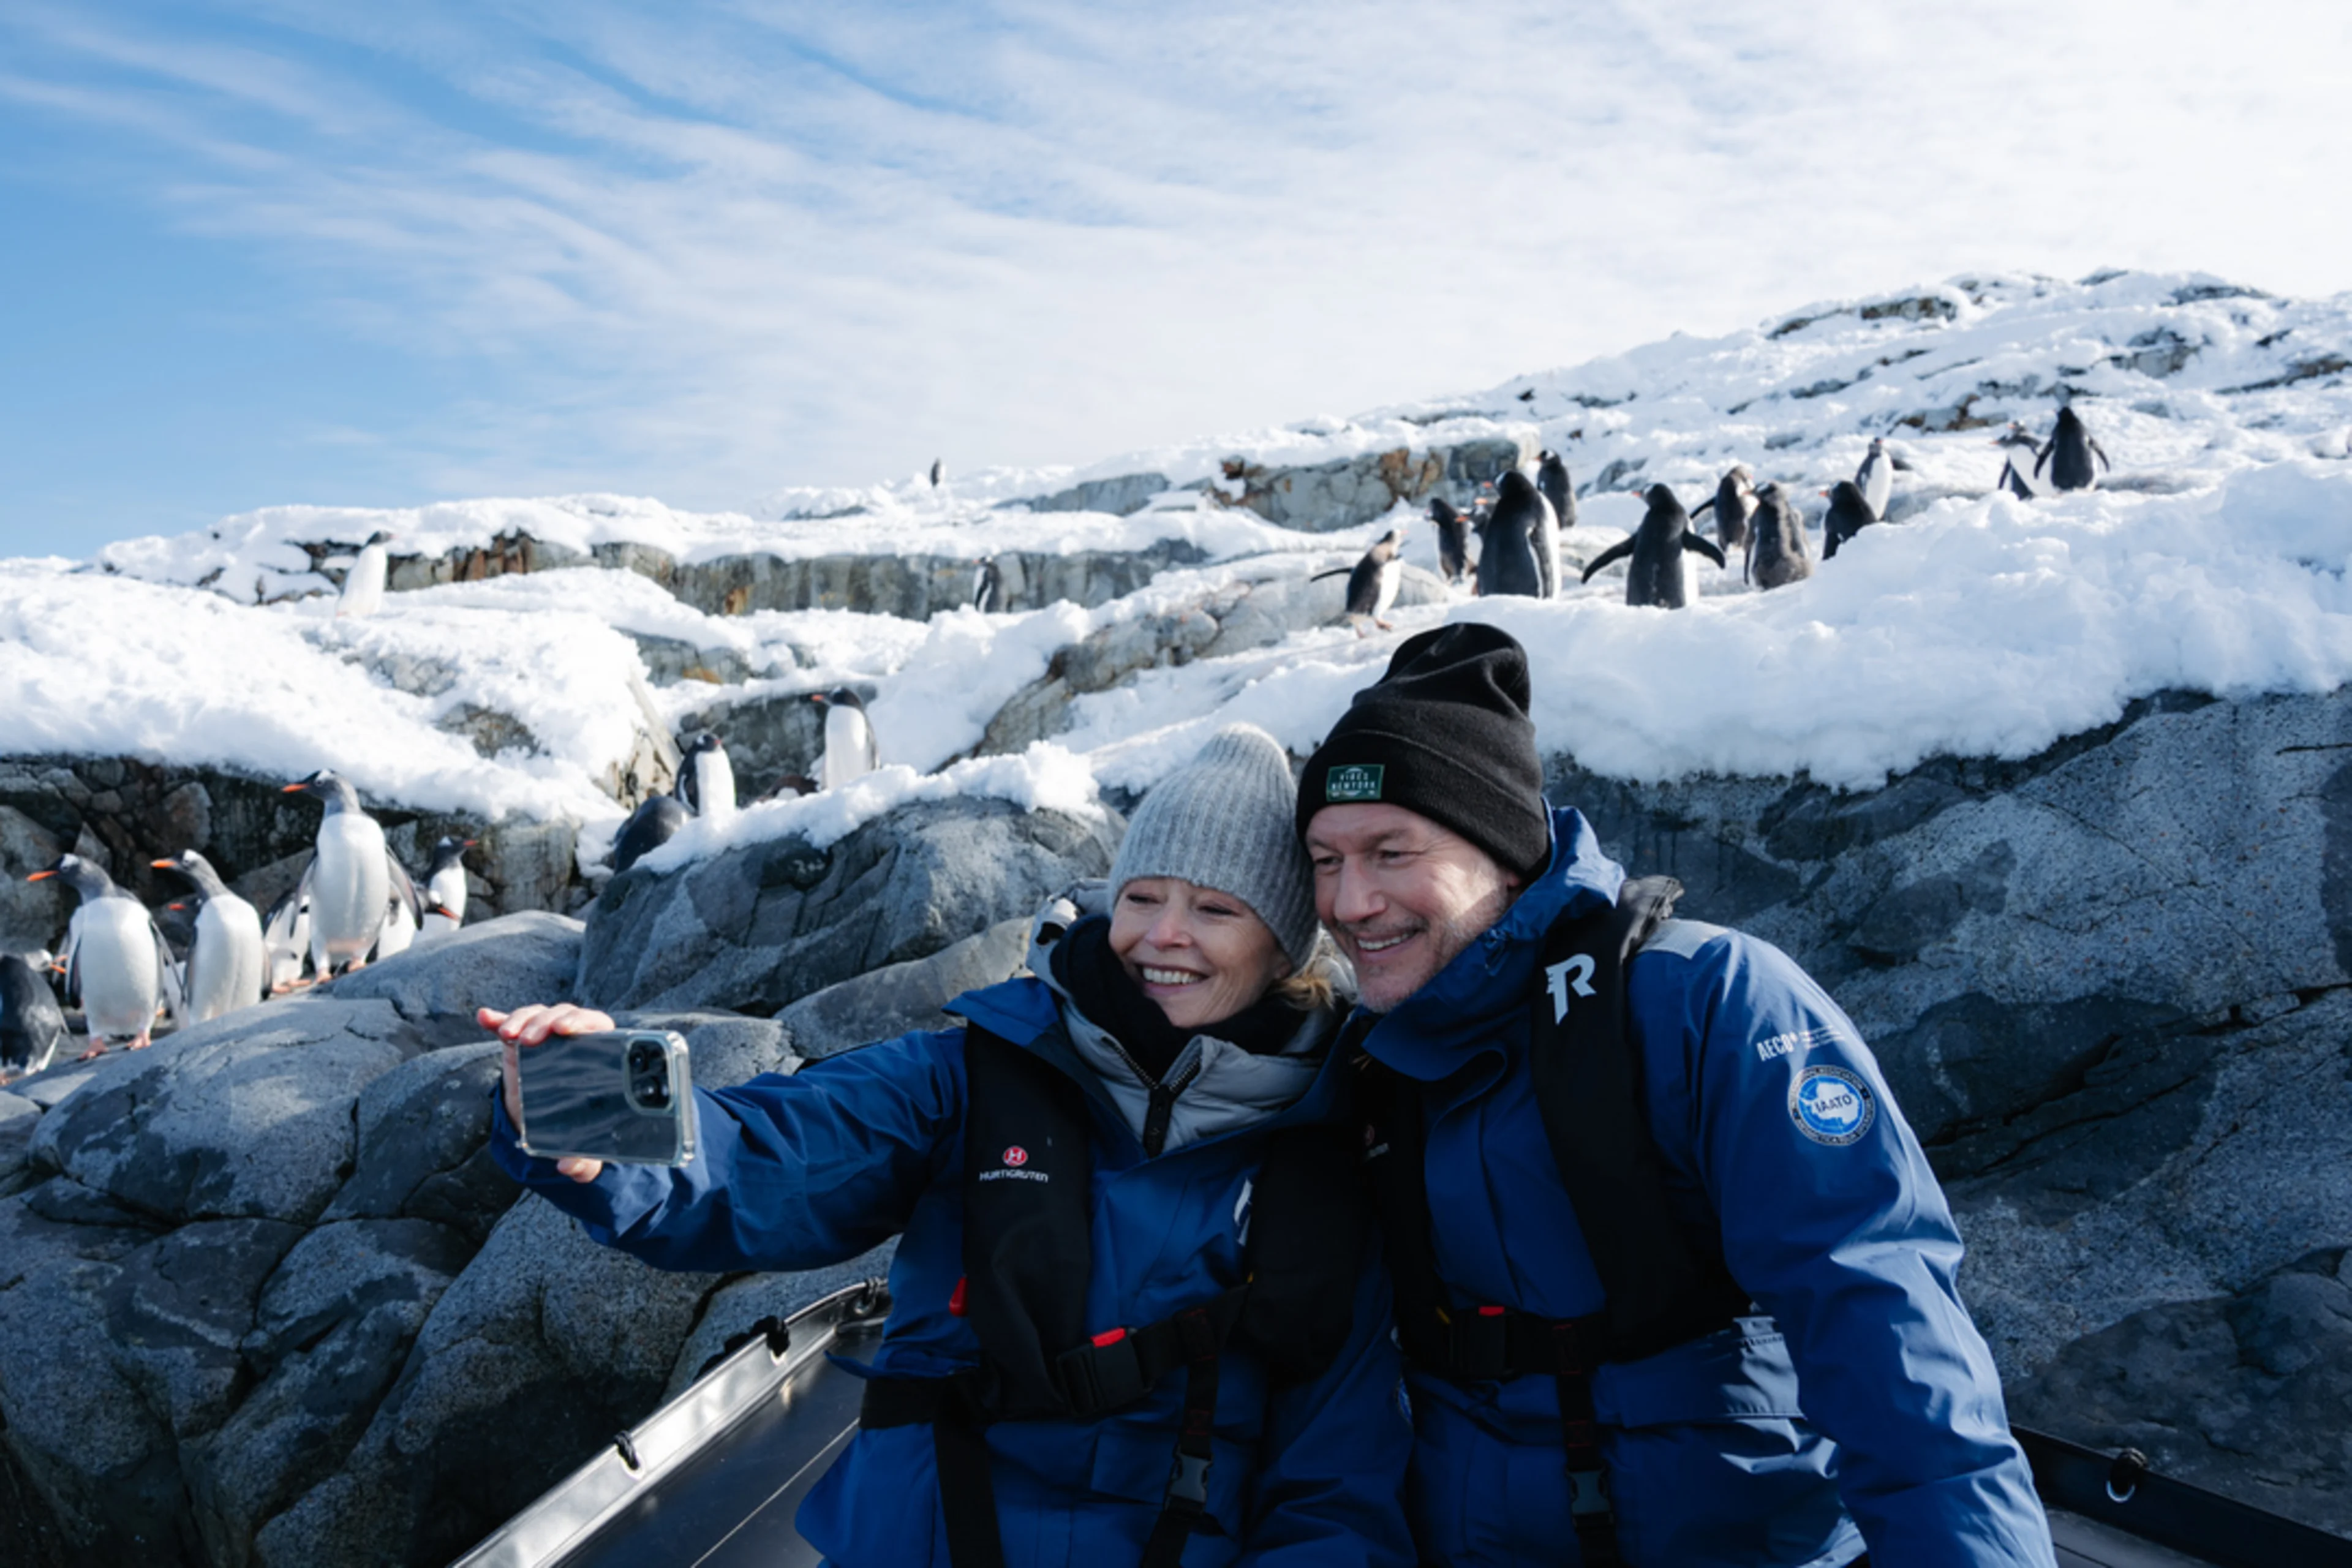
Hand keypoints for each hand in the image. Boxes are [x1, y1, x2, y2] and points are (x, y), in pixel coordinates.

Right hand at [479, 1004, 618, 1182]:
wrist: (549, 1123)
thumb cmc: (575, 1126)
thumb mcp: (582, 1147)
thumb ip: (582, 1161)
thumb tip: (568, 1167)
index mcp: (597, 1054)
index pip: (597, 1026)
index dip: (584, 1022)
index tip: (566, 1031)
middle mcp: (571, 1040)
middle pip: (564, 1016)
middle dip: (547, 1021)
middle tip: (531, 1038)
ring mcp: (545, 1039)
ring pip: (537, 1016)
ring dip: (522, 1019)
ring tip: (508, 1035)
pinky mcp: (519, 1043)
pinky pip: (509, 1025)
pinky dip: (497, 1020)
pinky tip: (485, 1018)